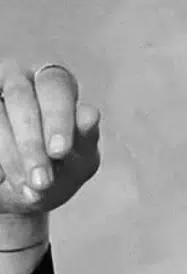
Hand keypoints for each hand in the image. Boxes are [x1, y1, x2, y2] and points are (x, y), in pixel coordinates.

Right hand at [0, 60, 100, 215]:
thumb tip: (91, 116)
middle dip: (31, 141)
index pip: (56, 86)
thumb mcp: (77, 160)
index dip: (57, 118)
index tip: (59, 152)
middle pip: (19, 96)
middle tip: (42, 180)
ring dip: (12, 155)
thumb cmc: (59, 169)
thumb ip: (85, 139)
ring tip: (29, 188)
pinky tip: (4, 180)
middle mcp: (19, 81)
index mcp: (55, 82)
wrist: (24, 192)